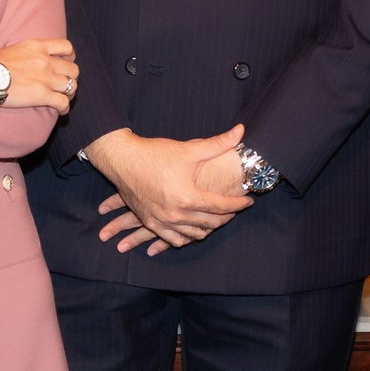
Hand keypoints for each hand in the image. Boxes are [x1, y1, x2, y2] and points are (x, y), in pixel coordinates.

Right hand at [0, 38, 78, 112]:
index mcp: (36, 46)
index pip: (66, 46)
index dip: (70, 56)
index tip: (67, 62)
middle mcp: (45, 60)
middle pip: (73, 68)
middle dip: (71, 77)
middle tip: (65, 84)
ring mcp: (46, 78)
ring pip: (72, 86)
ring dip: (70, 93)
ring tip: (65, 98)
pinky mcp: (43, 95)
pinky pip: (63, 102)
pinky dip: (64, 108)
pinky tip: (61, 111)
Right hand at [87, 125, 250, 254]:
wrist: (122, 159)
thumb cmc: (155, 153)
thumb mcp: (189, 149)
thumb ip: (218, 144)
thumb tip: (241, 131)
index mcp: (187, 197)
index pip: (221, 206)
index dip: (238, 203)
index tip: (248, 200)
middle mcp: (175, 214)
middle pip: (210, 223)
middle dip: (227, 217)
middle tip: (235, 209)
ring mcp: (161, 221)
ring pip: (194, 235)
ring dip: (209, 229)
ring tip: (218, 219)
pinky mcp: (150, 222)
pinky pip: (174, 240)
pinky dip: (187, 237)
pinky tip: (195, 230)